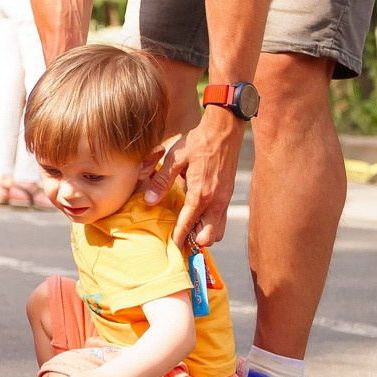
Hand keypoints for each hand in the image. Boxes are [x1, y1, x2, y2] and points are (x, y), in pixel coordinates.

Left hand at [144, 111, 241, 249]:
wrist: (224, 130)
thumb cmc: (199, 142)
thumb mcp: (175, 158)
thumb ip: (161, 181)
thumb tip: (148, 200)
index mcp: (200, 193)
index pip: (188, 224)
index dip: (179, 237)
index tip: (171, 246)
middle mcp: (216, 200)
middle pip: (208, 236)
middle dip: (194, 240)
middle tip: (179, 239)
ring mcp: (224, 199)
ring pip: (218, 230)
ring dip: (204, 234)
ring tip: (188, 230)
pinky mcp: (228, 195)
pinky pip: (221, 219)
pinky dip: (211, 224)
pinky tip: (198, 218)